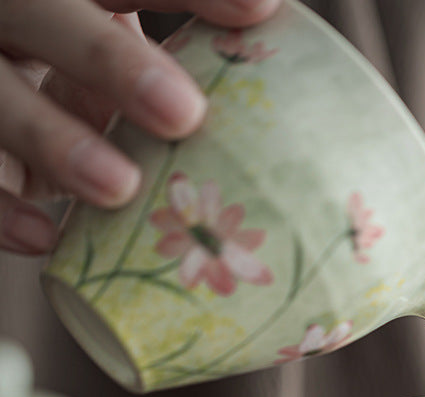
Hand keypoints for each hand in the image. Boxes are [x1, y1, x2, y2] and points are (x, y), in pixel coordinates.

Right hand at [0, 0, 279, 255]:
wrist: (11, 103)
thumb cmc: (90, 76)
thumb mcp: (129, 51)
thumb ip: (184, 57)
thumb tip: (287, 58)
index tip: (260, 10)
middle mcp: (13, 19)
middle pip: (43, 16)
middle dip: (109, 60)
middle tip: (183, 114)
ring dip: (54, 139)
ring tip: (119, 188)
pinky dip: (1, 211)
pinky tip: (45, 237)